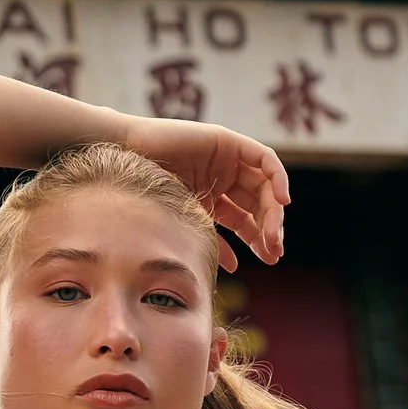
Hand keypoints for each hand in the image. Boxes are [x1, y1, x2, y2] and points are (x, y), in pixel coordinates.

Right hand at [117, 116, 289, 266]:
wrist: (125, 160)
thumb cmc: (145, 193)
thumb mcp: (186, 221)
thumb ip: (212, 239)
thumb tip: (235, 266)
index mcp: (213, 199)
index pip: (246, 221)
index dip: (259, 239)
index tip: (270, 259)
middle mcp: (223, 179)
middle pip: (258, 205)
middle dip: (269, 228)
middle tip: (274, 251)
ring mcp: (227, 160)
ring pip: (264, 186)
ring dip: (274, 210)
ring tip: (273, 235)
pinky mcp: (229, 142)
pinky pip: (264, 159)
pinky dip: (278, 177)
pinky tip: (281, 200)